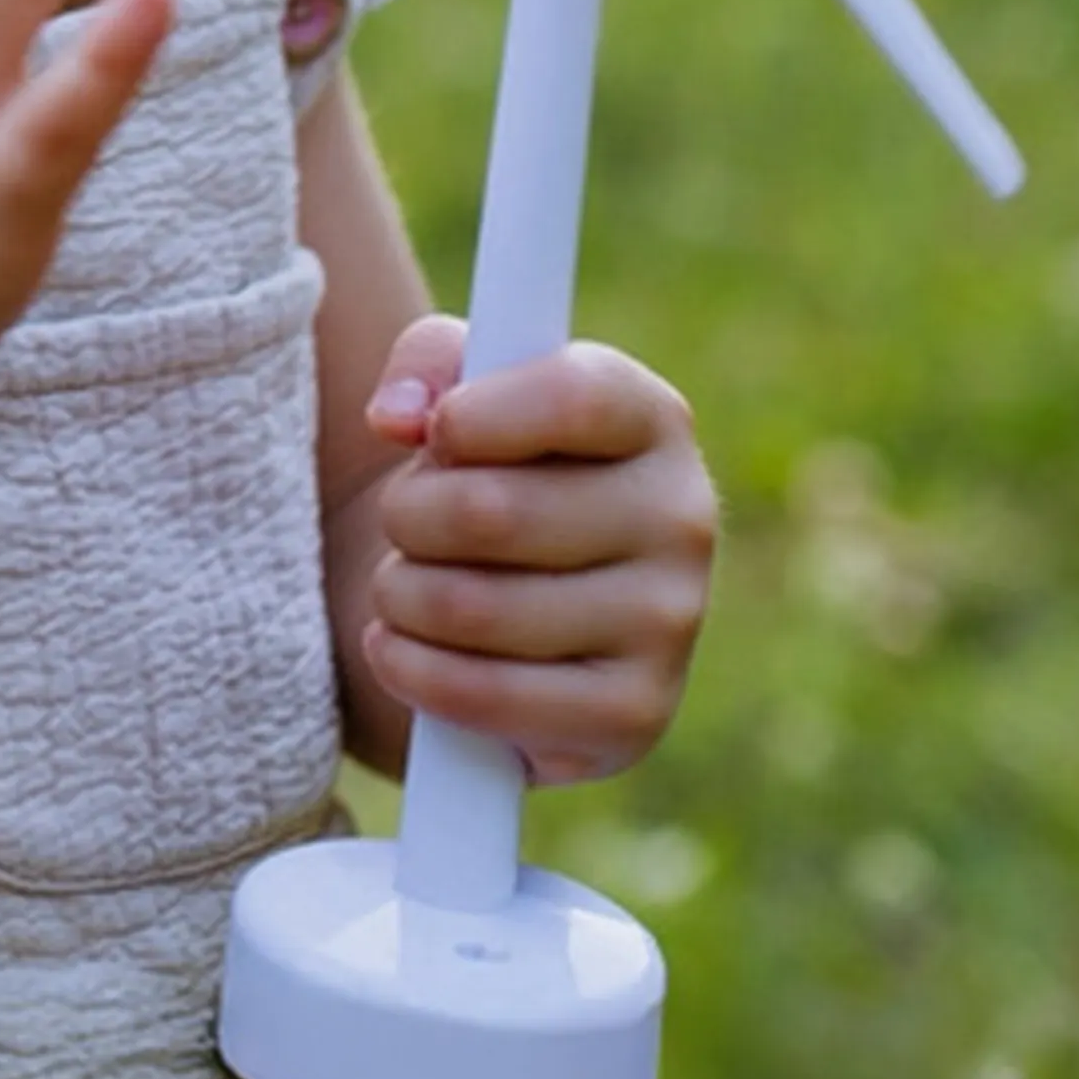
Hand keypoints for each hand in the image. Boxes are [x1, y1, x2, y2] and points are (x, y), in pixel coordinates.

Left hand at [355, 318, 717, 786]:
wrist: (518, 602)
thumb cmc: (489, 471)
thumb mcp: (463, 388)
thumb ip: (428, 361)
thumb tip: (397, 416)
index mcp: (654, 418)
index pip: (571, 399)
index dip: (473, 416)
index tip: (434, 434)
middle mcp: (681, 518)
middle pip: (492, 511)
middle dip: (408, 516)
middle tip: (400, 520)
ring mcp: (668, 623)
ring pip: (473, 608)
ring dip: (400, 595)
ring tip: (400, 584)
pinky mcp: (634, 717)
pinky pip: (486, 697)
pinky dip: (412, 671)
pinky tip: (398, 648)